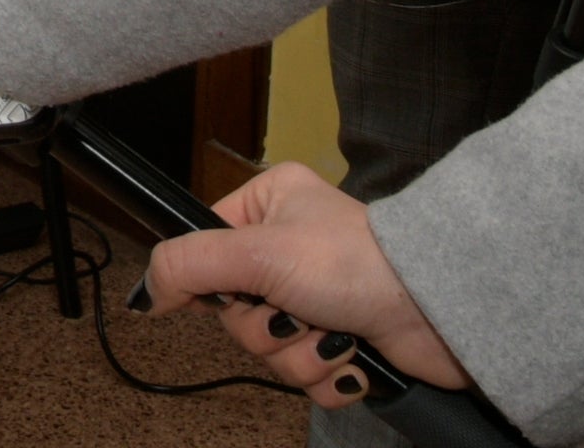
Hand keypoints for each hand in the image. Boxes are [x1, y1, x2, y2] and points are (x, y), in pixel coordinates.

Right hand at [139, 162, 469, 406]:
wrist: (438, 308)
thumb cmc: (357, 261)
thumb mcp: (258, 251)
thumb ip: (190, 265)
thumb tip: (145, 293)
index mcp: (269, 206)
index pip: (207, 253)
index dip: (218, 287)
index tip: (238, 293)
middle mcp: (291, 249)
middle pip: (238, 314)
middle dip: (269, 329)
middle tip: (296, 311)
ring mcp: (319, 297)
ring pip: (272, 350)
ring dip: (302, 355)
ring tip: (335, 333)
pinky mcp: (345, 339)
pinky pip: (307, 377)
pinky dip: (328, 374)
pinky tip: (353, 354)